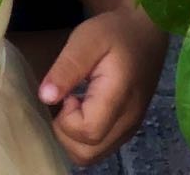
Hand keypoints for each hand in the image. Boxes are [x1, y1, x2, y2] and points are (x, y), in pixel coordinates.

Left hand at [38, 7, 166, 163]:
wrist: (144, 34)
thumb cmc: (114, 32)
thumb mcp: (87, 38)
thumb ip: (67, 67)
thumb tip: (45, 97)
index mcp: (120, 98)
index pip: (88, 132)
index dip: (67, 118)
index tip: (67, 92)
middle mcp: (128, 122)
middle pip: (87, 153)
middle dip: (65, 132)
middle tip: (66, 98)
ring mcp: (128, 130)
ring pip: (91, 156)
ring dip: (72, 136)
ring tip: (73, 102)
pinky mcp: (125, 131)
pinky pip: (98, 149)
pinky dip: (82, 138)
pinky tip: (81, 109)